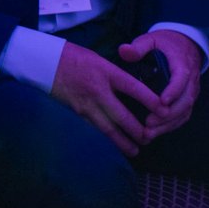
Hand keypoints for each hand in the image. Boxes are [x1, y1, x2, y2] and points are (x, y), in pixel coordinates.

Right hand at [50, 41, 161, 156]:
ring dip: (123, 142)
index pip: (134, 88)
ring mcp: (86, 103)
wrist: (43, 61)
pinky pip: (95, 128)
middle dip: (139, 131)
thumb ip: (115, 75)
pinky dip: (106, 138)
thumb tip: (134, 90)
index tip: (165, 111)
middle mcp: (97, 90)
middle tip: (150, 138)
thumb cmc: (73, 57)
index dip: (151, 101)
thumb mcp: (98, 60)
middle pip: (123, 116)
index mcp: (105, 72)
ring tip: (135, 150)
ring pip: (108, 129)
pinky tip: (114, 145)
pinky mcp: (76, 112)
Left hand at [119, 29, 201, 137]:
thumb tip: (124, 52)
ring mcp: (191, 91)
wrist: (185, 44)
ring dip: (169, 124)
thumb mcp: (151, 39)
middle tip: (148, 124)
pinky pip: (184, 114)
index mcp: (182, 65)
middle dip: (168, 115)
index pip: (181, 79)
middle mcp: (191, 81)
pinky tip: (157, 131)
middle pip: (185, 101)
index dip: (173, 91)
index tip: (161, 102)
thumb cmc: (164, 43)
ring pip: (185, 111)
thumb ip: (138, 46)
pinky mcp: (188, 98)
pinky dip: (173, 124)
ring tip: (150, 132)